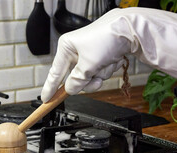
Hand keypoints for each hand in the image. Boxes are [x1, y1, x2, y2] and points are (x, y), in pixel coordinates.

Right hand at [41, 7, 176, 101]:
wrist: (131, 29)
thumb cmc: (106, 39)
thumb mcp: (87, 65)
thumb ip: (76, 81)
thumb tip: (70, 90)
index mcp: (67, 48)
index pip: (55, 73)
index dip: (50, 88)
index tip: (45, 99)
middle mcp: (76, 51)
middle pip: (76, 78)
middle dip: (88, 80)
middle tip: (95, 78)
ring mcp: (90, 54)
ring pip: (90, 77)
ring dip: (101, 74)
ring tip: (107, 63)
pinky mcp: (102, 57)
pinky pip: (101, 72)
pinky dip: (108, 69)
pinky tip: (113, 59)